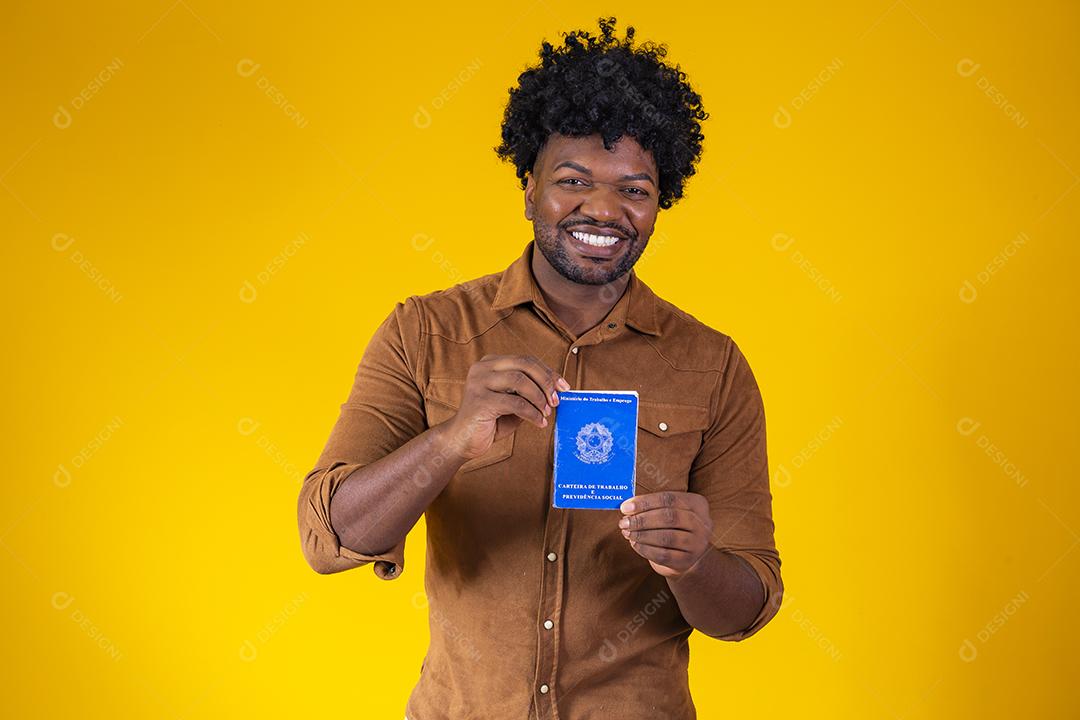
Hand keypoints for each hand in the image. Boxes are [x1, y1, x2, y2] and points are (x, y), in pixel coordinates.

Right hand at [439, 354, 570, 460]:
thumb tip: (557, 390)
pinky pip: (515, 403)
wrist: (462, 441)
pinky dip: (532, 413)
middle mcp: (482, 368)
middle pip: (524, 364)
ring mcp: (479, 382)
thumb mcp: (513, 403)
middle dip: (546, 381)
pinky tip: (538, 422)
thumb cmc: (489, 422)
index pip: (526, 360)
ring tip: (546, 412)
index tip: (564, 386)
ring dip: (539, 397)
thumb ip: (529, 393)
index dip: (548, 372)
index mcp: (491, 363)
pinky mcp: (480, 400)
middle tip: (556, 400)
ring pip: (520, 381)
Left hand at [618, 491, 713, 577]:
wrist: (687, 555)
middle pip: (668, 517)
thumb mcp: (669, 511)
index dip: (645, 502)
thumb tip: (627, 507)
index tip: (625, 507)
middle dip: (642, 519)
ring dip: (641, 534)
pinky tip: (634, 544)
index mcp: (698, 503)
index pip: (669, 498)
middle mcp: (702, 523)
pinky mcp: (687, 561)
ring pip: (666, 537)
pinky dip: (645, 549)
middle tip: (624, 522)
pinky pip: (663, 555)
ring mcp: (697, 544)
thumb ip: (652, 506)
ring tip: (627, 532)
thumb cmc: (673, 527)